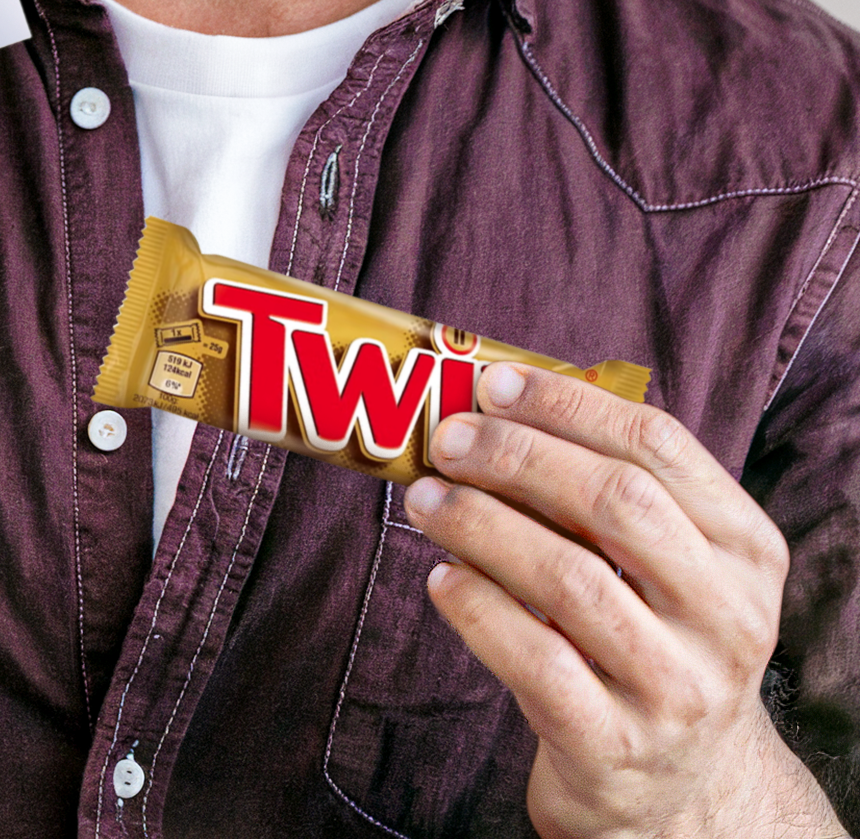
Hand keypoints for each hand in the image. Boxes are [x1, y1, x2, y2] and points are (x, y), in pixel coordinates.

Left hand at [404, 363, 844, 837]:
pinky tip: (442, 579)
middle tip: (446, 440)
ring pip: (569, 579)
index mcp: (747, 552)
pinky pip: (537, 661)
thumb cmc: (648, 638)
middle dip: (515, 455)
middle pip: (615, 503)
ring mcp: (678, 690)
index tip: (491, 383)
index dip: (566, 405)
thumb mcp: (663, 564)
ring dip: (479, 523)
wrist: (678, 788)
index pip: (658, 446)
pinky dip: (478, 608)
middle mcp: (728, 621)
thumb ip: (603, 487)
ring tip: (425, 500)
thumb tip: (490, 401)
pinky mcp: (618, 748)